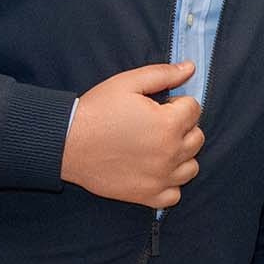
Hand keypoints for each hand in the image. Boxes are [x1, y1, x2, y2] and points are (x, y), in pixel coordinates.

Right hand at [60, 61, 203, 207]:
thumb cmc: (96, 111)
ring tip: (157, 146)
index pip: (195, 109)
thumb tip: (191, 68)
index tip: (159, 105)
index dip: (176, 103)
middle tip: (156, 124)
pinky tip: (155, 170)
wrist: (66, 143)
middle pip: (197, 137)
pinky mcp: (147, 196)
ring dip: (181, 155)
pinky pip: (175, 194)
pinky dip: (170, 184)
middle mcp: (170, 153)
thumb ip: (163, 74)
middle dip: (182, 127)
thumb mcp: (128, 83)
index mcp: (169, 124)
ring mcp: (160, 178)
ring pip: (191, 166)